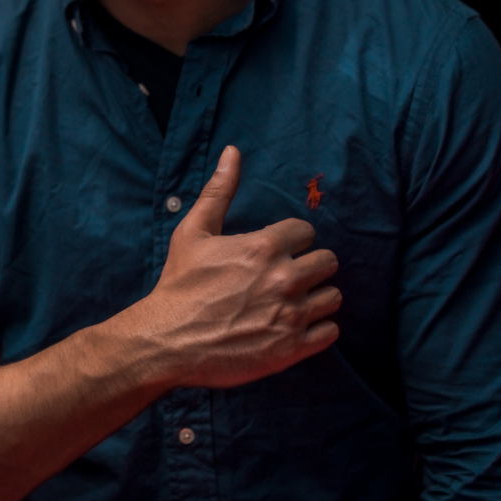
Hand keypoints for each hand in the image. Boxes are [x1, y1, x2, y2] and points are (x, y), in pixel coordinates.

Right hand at [136, 145, 340, 389]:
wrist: (167, 341)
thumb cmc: (180, 284)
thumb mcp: (193, 231)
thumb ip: (219, 191)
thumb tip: (233, 151)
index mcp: (265, 247)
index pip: (307, 232)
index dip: (292, 240)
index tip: (277, 251)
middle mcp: (284, 279)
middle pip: (327, 262)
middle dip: (310, 265)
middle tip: (289, 276)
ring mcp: (291, 315)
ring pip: (333, 297)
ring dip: (317, 297)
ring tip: (294, 302)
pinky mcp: (292, 348)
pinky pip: (330, 332)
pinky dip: (318, 329)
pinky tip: (296, 325)